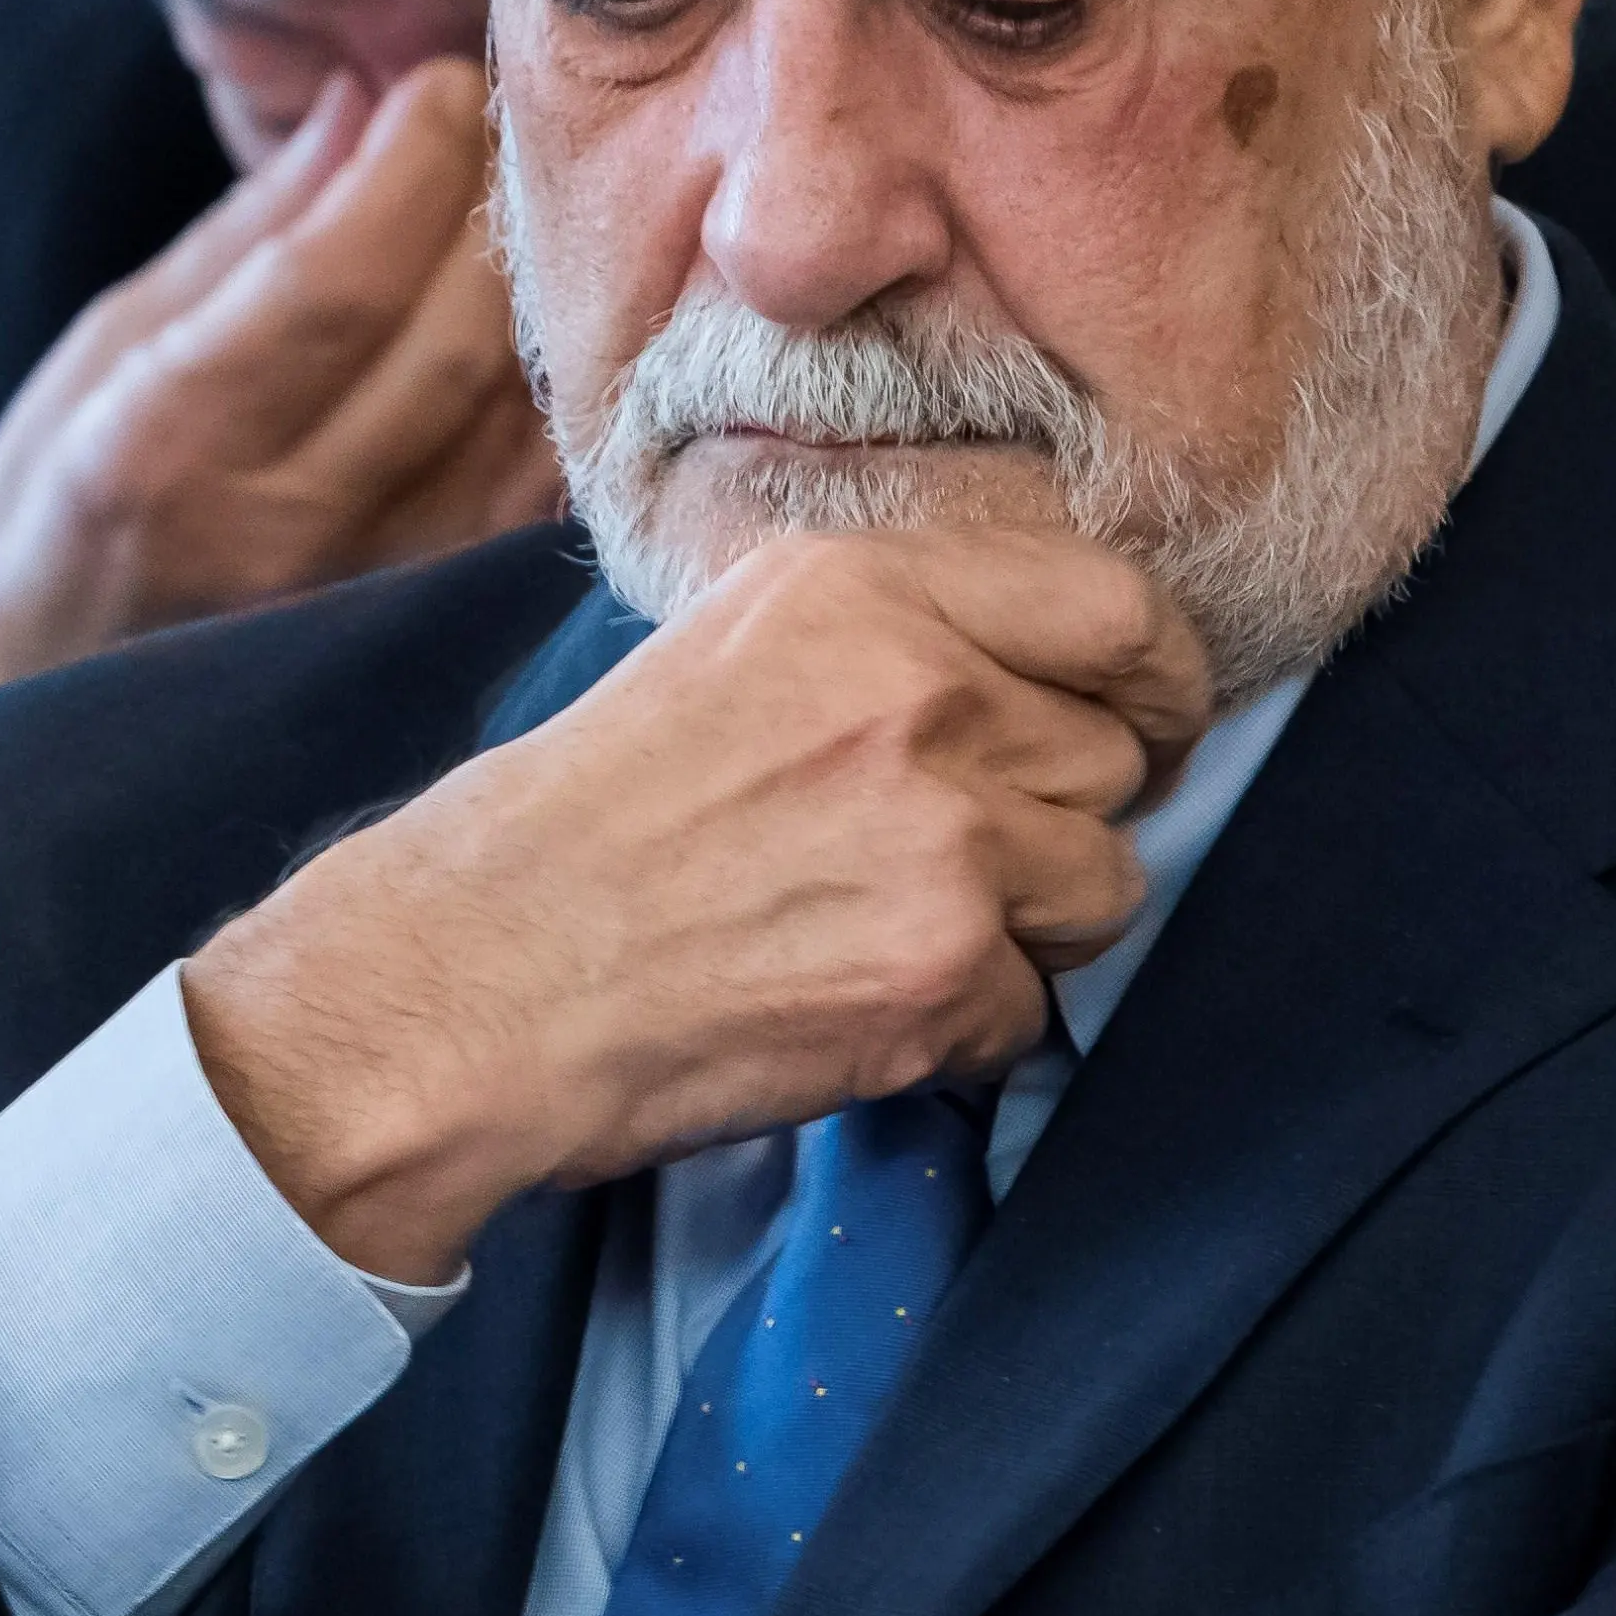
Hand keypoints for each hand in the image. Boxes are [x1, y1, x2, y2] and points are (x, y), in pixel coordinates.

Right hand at [0, 60, 557, 707]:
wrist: (28, 744)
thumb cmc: (40, 537)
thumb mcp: (91, 366)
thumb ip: (236, 242)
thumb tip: (361, 107)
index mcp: (155, 450)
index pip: (333, 278)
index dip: (415, 162)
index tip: (442, 81)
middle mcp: (272, 537)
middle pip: (454, 341)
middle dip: (497, 203)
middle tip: (507, 120)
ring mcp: (364, 609)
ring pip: (516, 422)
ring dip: (544, 295)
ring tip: (529, 212)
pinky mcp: (427, 651)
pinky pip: (533, 501)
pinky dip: (551, 402)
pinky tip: (540, 337)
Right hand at [180, 525, 1213, 1282]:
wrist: (466, 983)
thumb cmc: (563, 831)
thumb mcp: (718, 655)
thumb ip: (880, 639)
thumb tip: (1029, 675)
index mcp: (855, 590)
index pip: (1116, 606)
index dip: (1150, 678)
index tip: (1135, 720)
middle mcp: (916, 693)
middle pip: (1117, 759)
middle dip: (1059, 817)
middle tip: (958, 855)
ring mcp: (941, 837)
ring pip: (1104, 888)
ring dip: (1026, 927)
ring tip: (885, 930)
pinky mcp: (940, 973)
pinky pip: (1035, 1007)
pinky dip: (957, 1025)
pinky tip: (842, 1002)